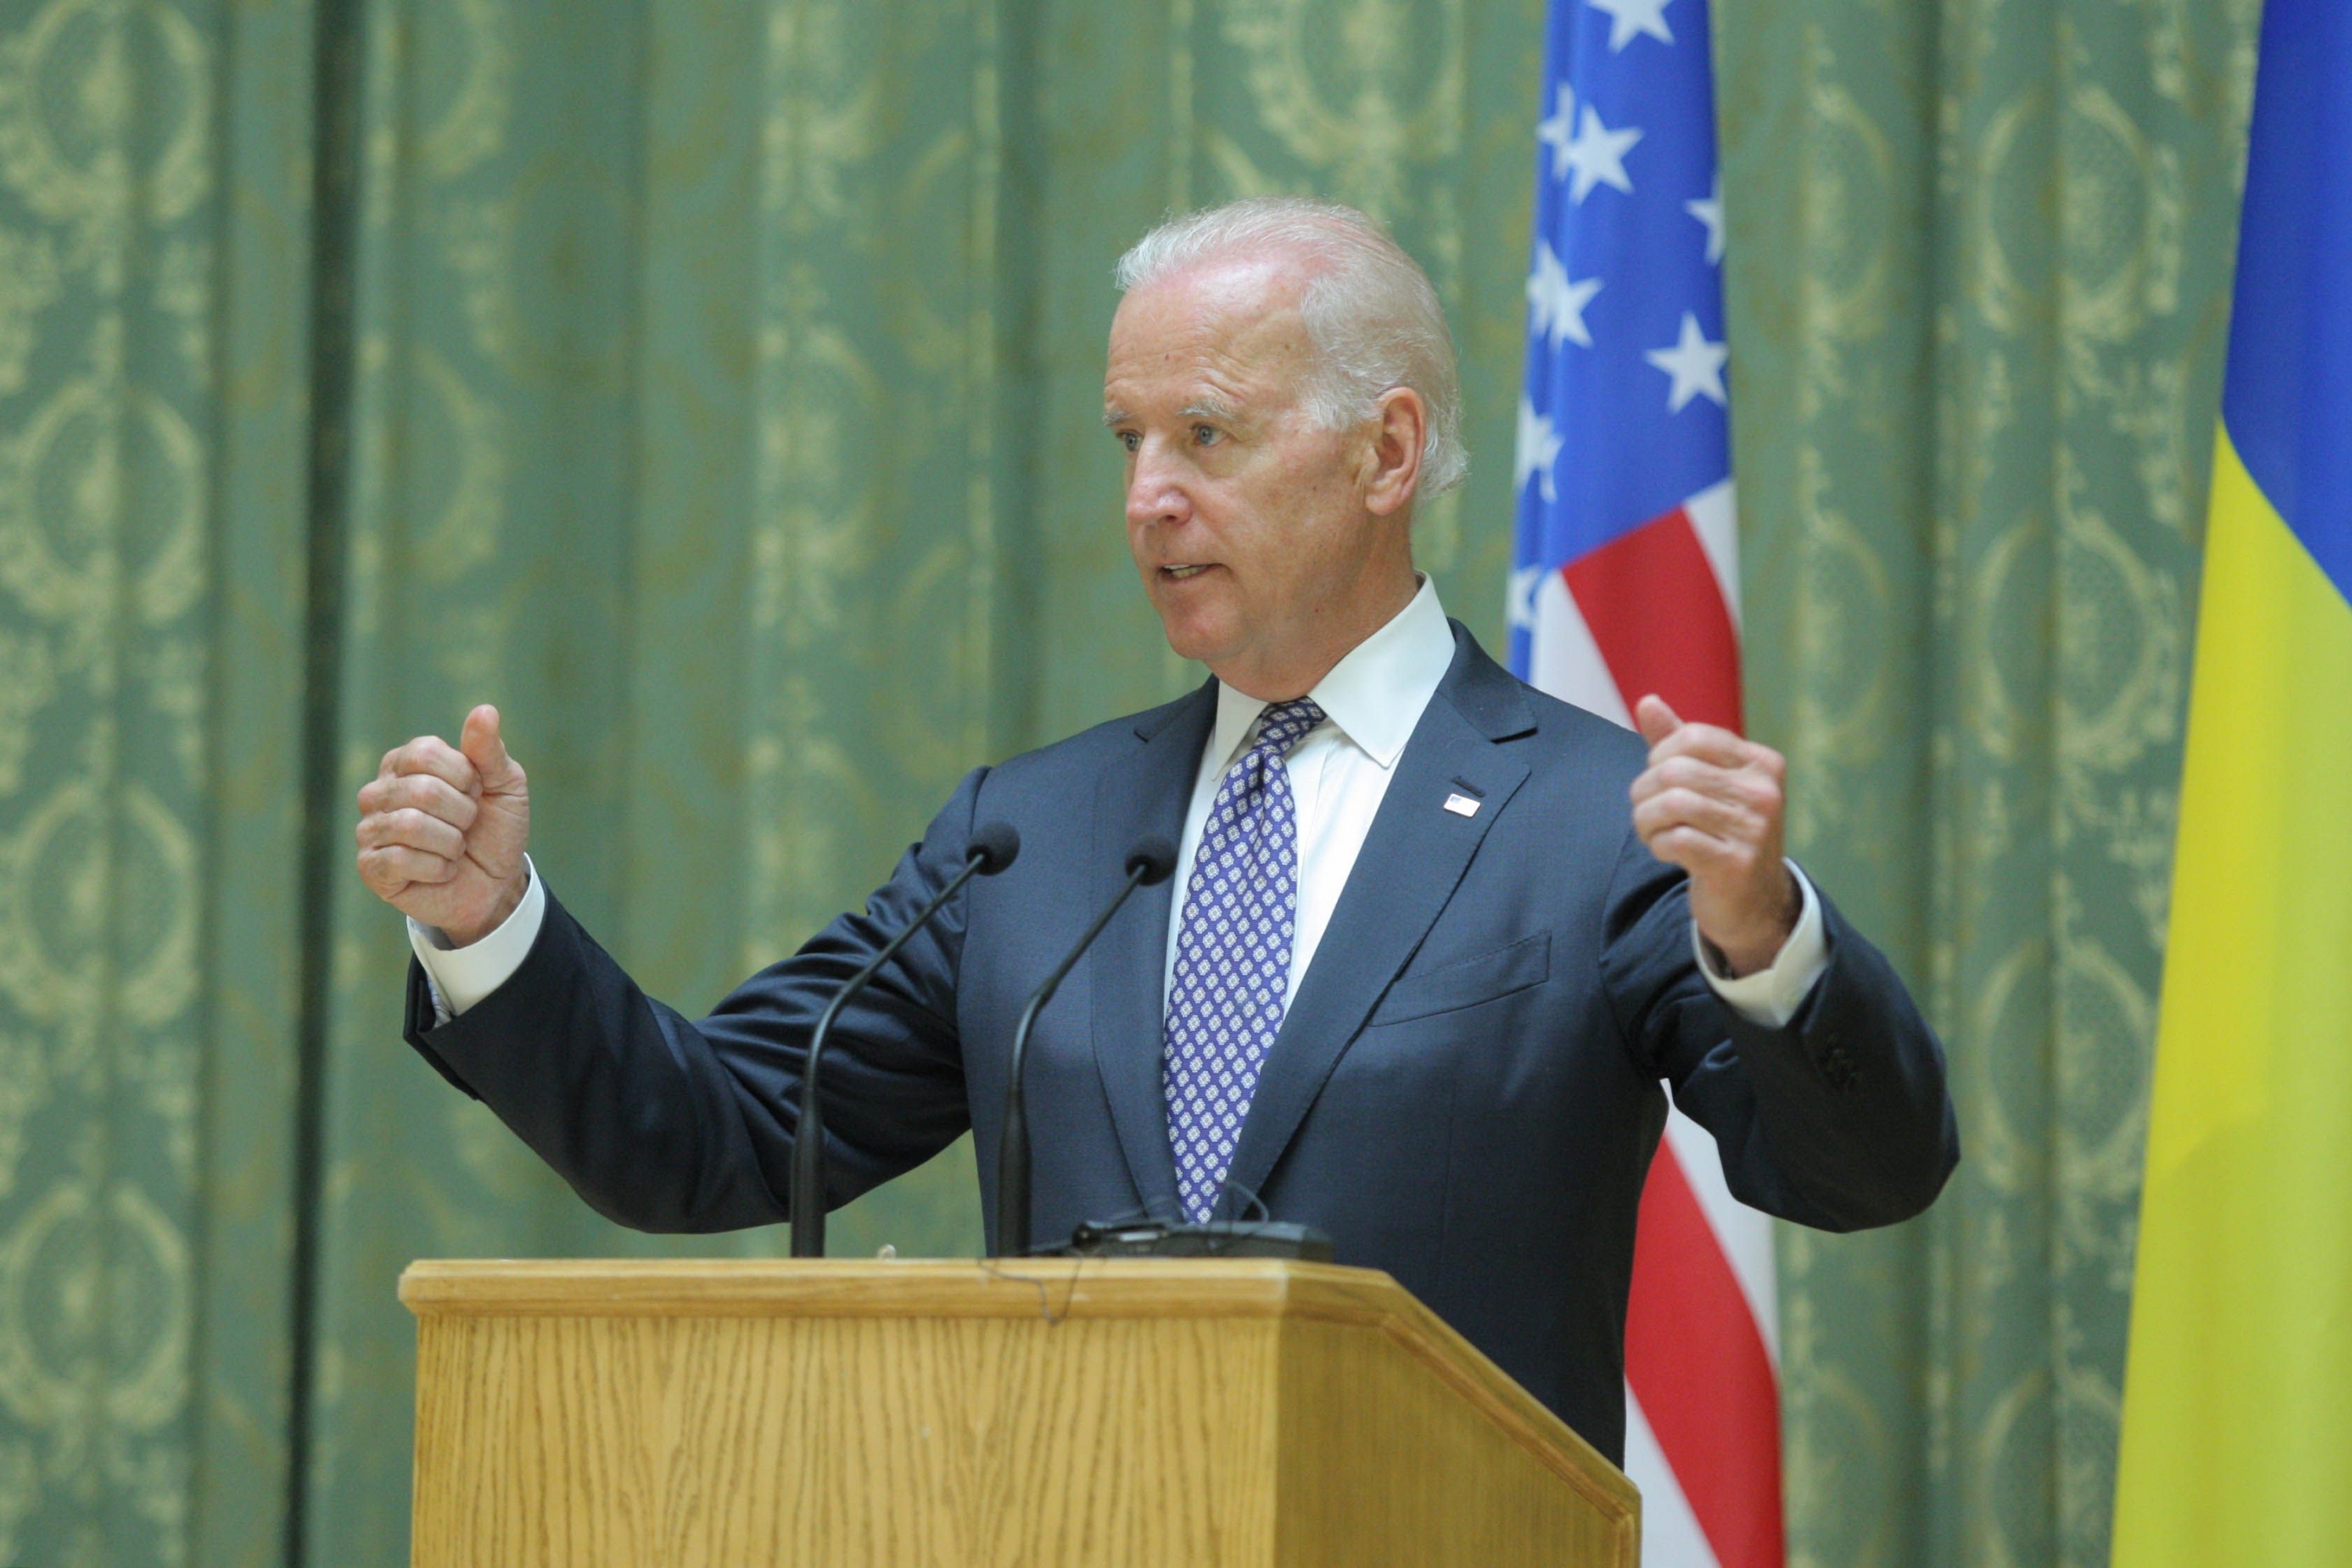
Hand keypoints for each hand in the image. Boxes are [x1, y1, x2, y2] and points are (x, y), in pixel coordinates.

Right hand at [355, 704, 530, 945]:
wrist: (497, 884)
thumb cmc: (496, 829)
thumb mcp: (505, 785)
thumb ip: (489, 750)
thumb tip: (485, 710)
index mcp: (406, 762)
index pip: (426, 753)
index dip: (465, 778)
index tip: (477, 793)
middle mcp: (379, 791)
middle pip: (421, 790)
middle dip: (462, 814)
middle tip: (466, 827)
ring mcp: (370, 829)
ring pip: (411, 825)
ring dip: (451, 843)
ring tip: (455, 849)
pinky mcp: (370, 867)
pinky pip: (400, 860)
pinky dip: (437, 869)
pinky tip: (441, 871)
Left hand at [1630, 695, 1798, 977]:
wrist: (1753, 902)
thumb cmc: (1724, 833)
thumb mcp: (1709, 783)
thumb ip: (1678, 743)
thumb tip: (1647, 702)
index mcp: (1761, 764)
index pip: (1692, 737)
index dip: (1660, 756)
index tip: (1660, 780)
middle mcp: (1764, 793)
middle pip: (1675, 771)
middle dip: (1644, 791)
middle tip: (1646, 811)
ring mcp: (1754, 830)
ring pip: (1672, 803)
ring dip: (1646, 820)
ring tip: (1652, 831)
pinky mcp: (1736, 864)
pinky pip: (1676, 839)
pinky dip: (1658, 844)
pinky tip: (1665, 851)